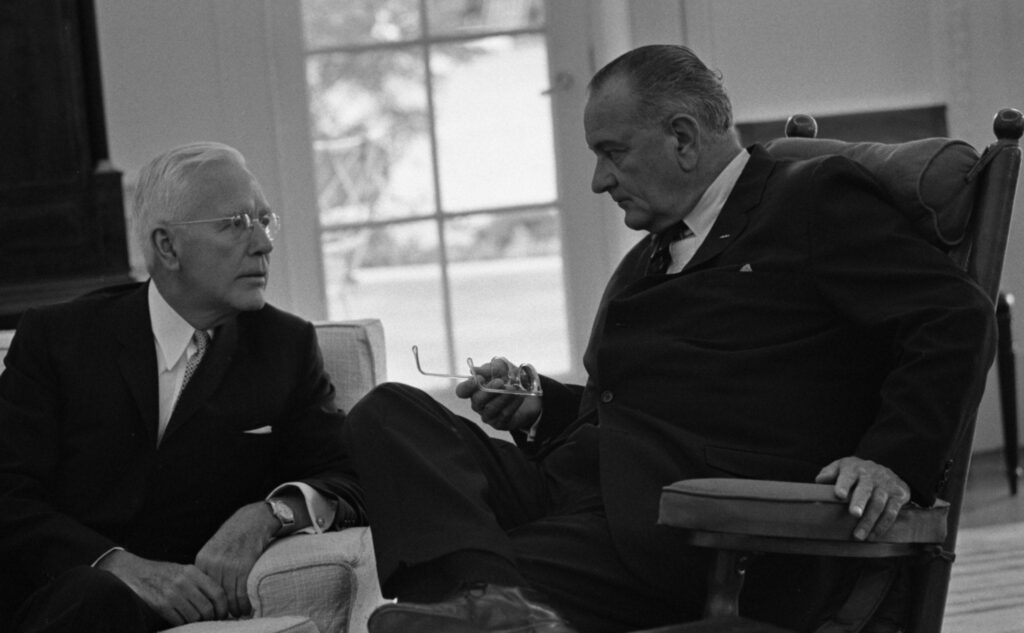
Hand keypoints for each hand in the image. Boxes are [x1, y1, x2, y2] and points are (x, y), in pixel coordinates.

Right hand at [97, 550, 227, 625]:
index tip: (223, 614)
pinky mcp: (160, 605)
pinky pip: (179, 621)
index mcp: (192, 572)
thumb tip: (219, 600)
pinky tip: (181, 621)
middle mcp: (184, 582)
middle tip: (210, 621)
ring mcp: (172, 594)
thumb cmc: (162, 574)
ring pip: (194, 617)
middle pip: (207, 608)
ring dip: (196, 623)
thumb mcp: (183, 571)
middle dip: (211, 618)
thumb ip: (199, 582)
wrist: (134, 572)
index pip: (218, 593)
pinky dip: (182, 624)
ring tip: (195, 622)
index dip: (223, 607)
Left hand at [195, 501, 278, 616]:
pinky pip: (242, 592)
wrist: (253, 519)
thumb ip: (209, 566)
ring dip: (236, 609)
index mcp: (202, 560)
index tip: (216, 610)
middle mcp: (213, 563)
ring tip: (240, 613)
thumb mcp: (215, 547)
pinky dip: (245, 603)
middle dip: (222, 609)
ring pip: (229, 597)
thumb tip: (207, 589)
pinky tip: (248, 607)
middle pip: (214, 595)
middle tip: (229, 616)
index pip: (202, 589)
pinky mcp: (244, 565)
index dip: (210, 602)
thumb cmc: (235, 534)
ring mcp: (228, 564)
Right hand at [455, 356, 541, 431]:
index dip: (468, 386)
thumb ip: (489, 368)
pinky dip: (513, 404)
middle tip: (501, 382)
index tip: (480, 378)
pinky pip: (504, 415)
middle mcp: (478, 404)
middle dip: (489, 391)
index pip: (462, 391)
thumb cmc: (509, 378)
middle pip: (477, 401)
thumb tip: (474, 370)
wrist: (528, 391)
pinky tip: (520, 396)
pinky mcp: (500, 423)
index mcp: (474, 389)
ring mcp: (488, 415)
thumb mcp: (502, 368)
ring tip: (514, 388)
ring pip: (491, 409)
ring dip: (503, 397)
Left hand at [815, 456, 910, 540]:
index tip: (839, 495)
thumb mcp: (841, 467)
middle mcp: (871, 475)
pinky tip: (873, 535)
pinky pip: (892, 512)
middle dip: (860, 501)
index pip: (848, 475)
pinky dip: (883, 525)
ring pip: (879, 503)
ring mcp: (886, 484)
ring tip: (859, 535)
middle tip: (854, 514)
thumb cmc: (856, 472)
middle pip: (865, 489)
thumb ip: (829, 473)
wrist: (884, 469)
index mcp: (854, 468)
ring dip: (869, 520)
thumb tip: (819, 481)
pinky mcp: (899, 494)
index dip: (844, 484)